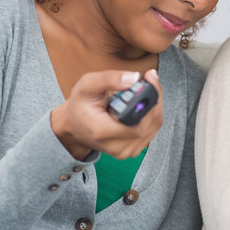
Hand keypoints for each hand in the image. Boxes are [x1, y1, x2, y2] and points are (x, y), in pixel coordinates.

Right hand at [49, 69, 163, 159]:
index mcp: (104, 132)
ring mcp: (126, 151)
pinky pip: (151, 131)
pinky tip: (143, 105)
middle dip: (153, 99)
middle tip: (147, 82)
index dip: (150, 100)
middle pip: (150, 123)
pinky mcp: (133, 150)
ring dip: (154, 106)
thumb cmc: (80, 106)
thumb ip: (109, 79)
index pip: (139, 121)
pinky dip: (151, 115)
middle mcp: (117, 146)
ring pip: (154, 127)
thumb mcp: (87, 85)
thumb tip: (134, 78)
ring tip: (143, 92)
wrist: (75, 126)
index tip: (149, 80)